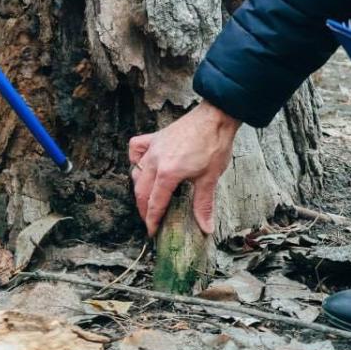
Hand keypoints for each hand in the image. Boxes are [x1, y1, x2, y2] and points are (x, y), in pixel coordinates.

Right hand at [128, 102, 241, 236]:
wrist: (215, 118)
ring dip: (140, 189)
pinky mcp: (154, 137)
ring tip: (147, 199)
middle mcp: (155, 161)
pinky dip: (135, 159)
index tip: (151, 231)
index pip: (154, 203)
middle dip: (143, 209)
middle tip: (150, 220)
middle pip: (141, 191)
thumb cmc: (214, 145)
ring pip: (137, 173)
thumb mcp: (210, 178)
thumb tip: (206, 227)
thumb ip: (203, 204)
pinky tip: (142, 166)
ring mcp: (152, 148)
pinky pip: (136, 149)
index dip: (152, 220)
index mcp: (168, 173)